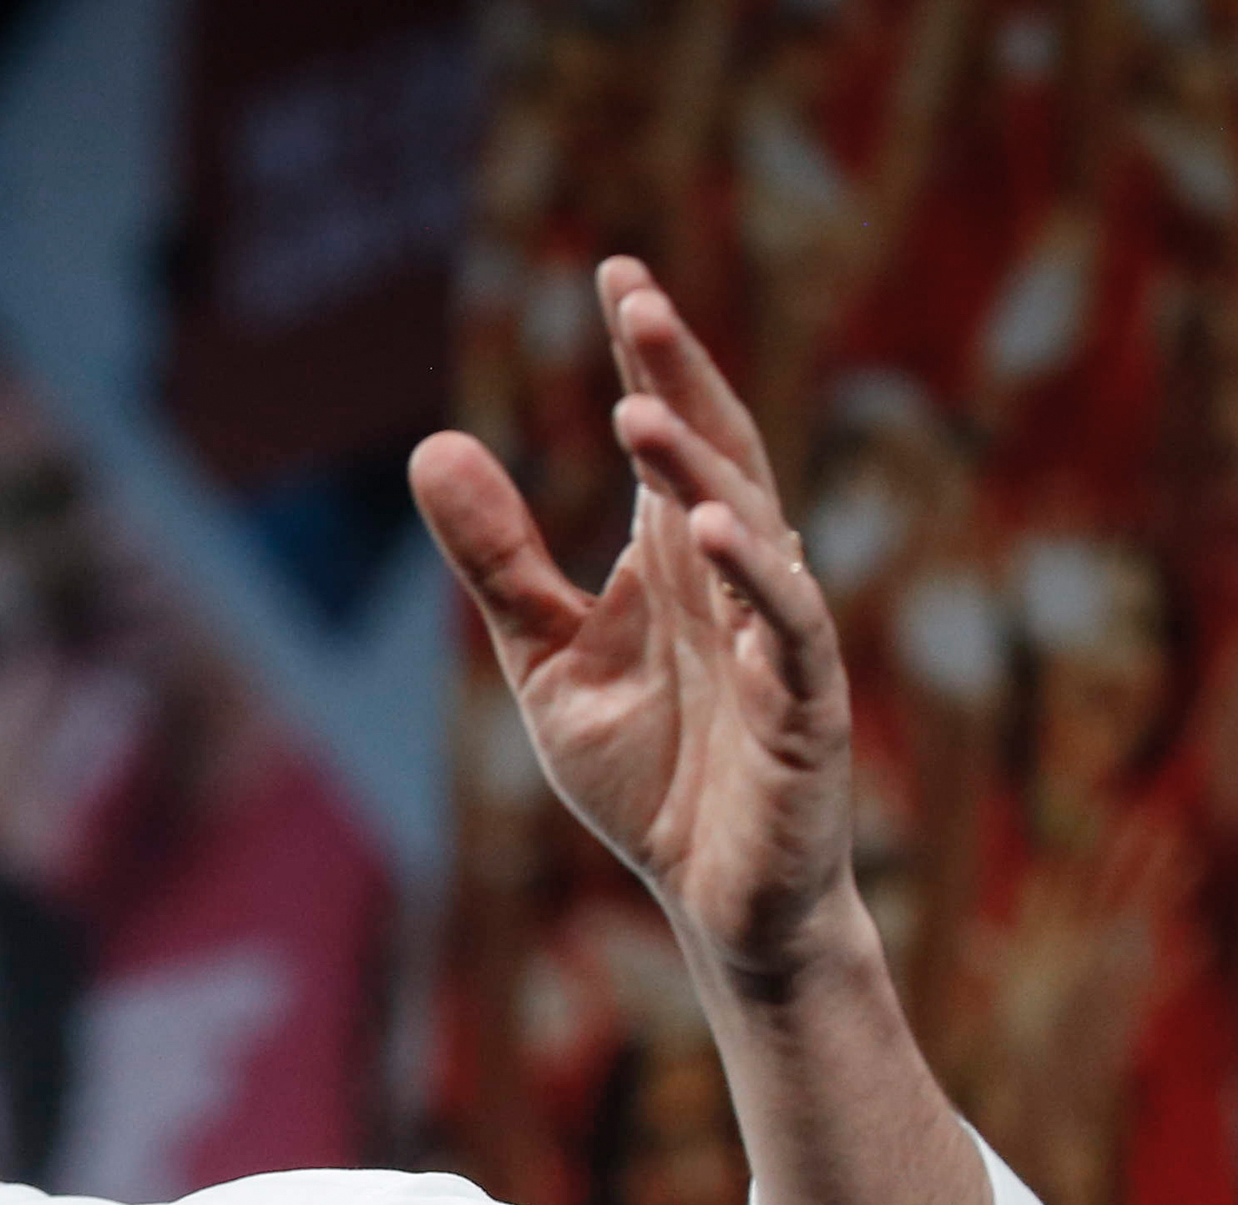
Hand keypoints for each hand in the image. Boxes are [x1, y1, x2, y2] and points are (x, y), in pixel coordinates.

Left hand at [410, 259, 858, 992]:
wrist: (715, 900)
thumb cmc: (649, 776)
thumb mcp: (545, 660)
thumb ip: (499, 560)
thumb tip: (432, 443)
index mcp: (680, 559)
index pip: (672, 433)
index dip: (651, 356)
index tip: (617, 271)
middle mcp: (736, 579)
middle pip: (718, 453)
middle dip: (680, 377)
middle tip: (635, 299)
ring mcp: (777, 638)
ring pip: (751, 528)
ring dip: (699, 469)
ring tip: (638, 411)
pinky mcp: (805, 708)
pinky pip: (791, 629)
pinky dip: (757, 579)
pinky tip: (708, 531)